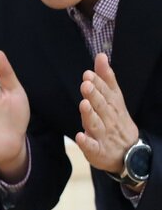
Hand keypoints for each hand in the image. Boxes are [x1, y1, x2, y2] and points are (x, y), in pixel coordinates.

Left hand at [76, 53, 139, 175]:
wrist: (130, 153)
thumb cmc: (117, 120)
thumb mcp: (115, 99)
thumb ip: (106, 78)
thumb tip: (101, 56)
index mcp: (113, 106)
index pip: (107, 92)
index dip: (99, 83)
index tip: (89, 73)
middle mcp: (109, 119)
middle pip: (102, 106)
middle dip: (94, 95)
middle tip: (86, 84)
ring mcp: (104, 135)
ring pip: (96, 124)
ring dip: (90, 114)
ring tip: (83, 104)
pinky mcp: (98, 150)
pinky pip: (92, 147)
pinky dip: (86, 142)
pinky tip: (79, 136)